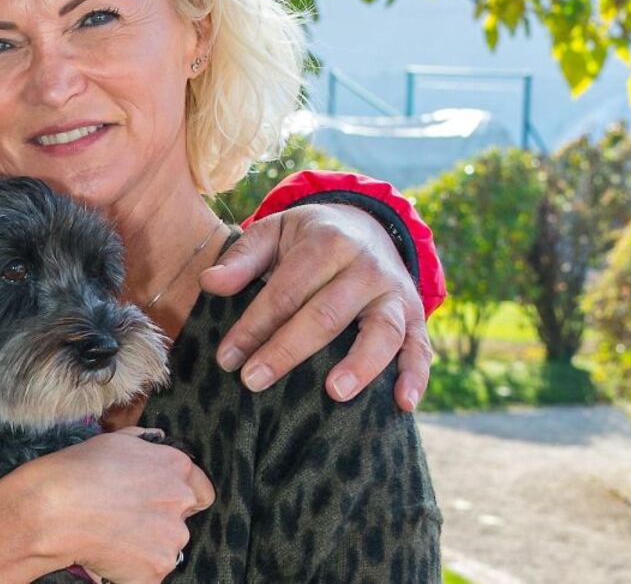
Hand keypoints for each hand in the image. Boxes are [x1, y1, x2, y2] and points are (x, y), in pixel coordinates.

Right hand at [0, 427, 212, 583]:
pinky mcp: (156, 569)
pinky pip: (148, 572)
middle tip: (122, 520)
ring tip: (109, 536)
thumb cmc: (75, 471)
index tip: (159, 504)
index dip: (180, 499)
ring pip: (164, 548)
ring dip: (144, 547)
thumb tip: (156, 442)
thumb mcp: (114, 441)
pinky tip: (106, 553)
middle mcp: (180, 501)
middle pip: (179, 522)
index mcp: (176, 467)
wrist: (53, 510)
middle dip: (156, 523)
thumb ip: (144, 443)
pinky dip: (131, 569)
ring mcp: (171, 538)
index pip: (202, 491)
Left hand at [198, 202, 432, 410]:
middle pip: (326, 314)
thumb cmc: (307, 238)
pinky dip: (416, 375)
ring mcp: (396, 293)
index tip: (227, 357)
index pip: (286, 291)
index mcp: (327, 242)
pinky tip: (404, 404)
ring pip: (382, 331)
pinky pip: (420, 347)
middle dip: (287, 350)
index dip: (254, 325)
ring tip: (333, 394)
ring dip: (360, 365)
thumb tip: (209, 283)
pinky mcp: (416, 316)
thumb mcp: (273, 233)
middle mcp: (367, 266)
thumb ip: (242, 258)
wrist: (365, 226)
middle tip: (253, 381)